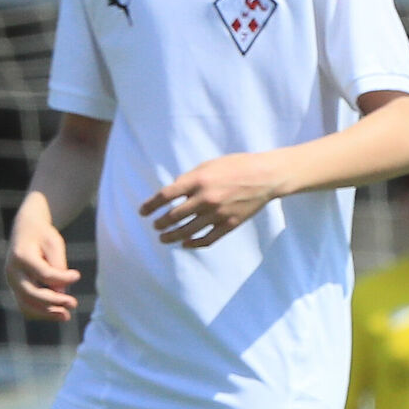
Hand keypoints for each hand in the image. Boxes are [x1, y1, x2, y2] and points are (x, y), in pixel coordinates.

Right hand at [7, 199, 80, 321]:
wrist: (26, 231)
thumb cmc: (43, 237)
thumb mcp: (54, 244)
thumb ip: (57, 265)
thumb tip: (61, 290)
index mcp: (21, 256)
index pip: (43, 274)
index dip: (62, 278)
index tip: (77, 275)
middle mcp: (12, 271)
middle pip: (30, 293)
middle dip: (53, 301)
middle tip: (74, 303)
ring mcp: (12, 282)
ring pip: (25, 304)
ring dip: (46, 314)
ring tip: (66, 316)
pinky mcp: (16, 288)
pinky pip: (25, 306)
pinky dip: (40, 313)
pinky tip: (57, 314)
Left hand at [141, 151, 284, 248]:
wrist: (266, 176)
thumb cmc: (237, 166)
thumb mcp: (208, 165)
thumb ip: (190, 179)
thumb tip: (174, 192)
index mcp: (197, 181)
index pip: (165, 195)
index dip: (150, 205)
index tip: (143, 212)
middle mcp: (205, 198)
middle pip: (174, 216)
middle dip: (160, 223)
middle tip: (155, 226)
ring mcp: (218, 213)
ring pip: (188, 230)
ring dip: (172, 236)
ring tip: (164, 238)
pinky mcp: (230, 224)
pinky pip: (208, 238)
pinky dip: (195, 243)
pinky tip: (186, 244)